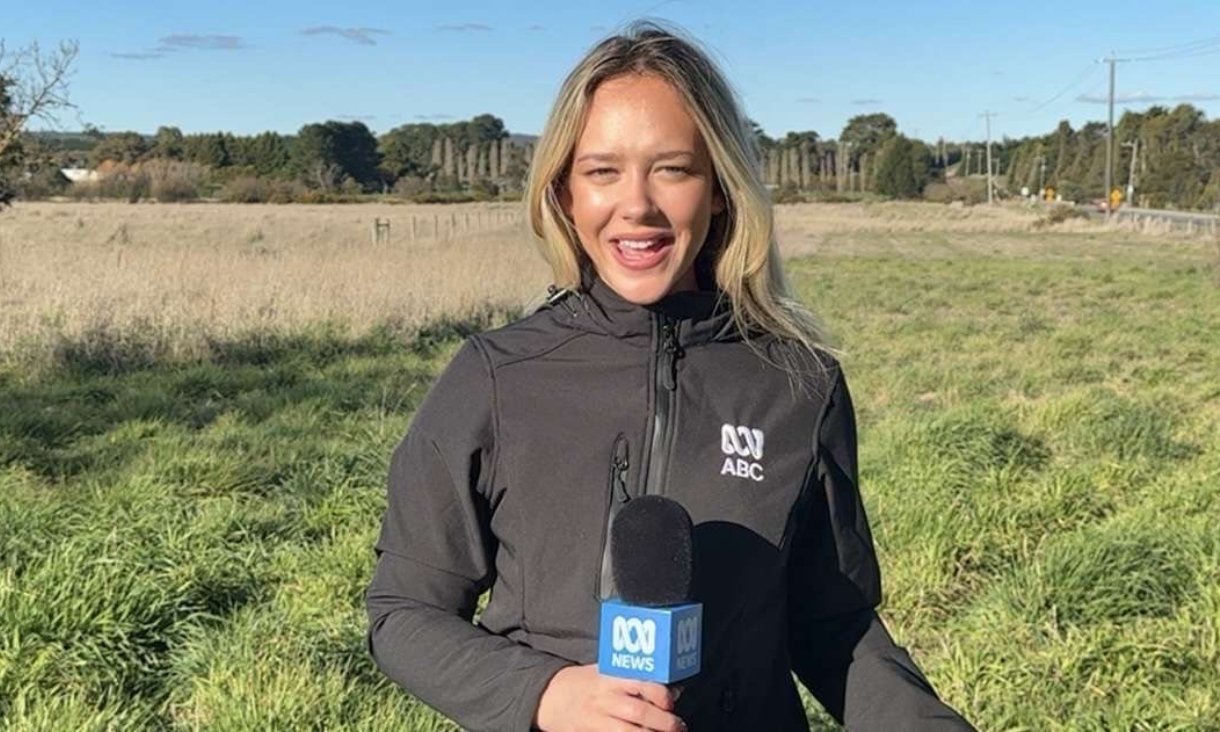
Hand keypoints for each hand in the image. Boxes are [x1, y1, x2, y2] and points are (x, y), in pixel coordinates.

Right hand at [534, 664, 685, 731]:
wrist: (549, 698)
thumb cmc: (585, 683)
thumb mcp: (607, 672)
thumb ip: (638, 680)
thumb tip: (675, 691)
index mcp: (610, 678)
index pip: (641, 684)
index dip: (661, 695)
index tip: (671, 703)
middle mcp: (603, 699)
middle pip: (638, 713)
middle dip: (664, 723)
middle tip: (678, 727)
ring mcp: (595, 720)